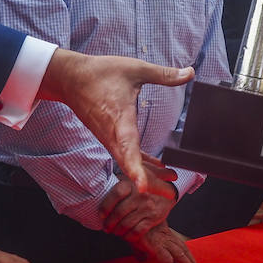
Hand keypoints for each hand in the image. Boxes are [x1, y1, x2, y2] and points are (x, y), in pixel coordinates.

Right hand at [38, 49, 191, 199]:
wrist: (70, 78)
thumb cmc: (100, 73)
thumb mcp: (135, 68)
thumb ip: (164, 74)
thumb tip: (191, 73)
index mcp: (120, 117)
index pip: (128, 148)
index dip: (137, 168)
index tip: (143, 187)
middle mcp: (112, 134)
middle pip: (130, 165)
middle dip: (149, 182)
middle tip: (170, 194)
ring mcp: (108, 137)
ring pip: (128, 163)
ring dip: (147, 174)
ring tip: (170, 182)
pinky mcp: (108, 137)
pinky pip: (125, 155)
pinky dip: (139, 163)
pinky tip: (156, 166)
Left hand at [100, 176, 175, 240]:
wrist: (166, 194)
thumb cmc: (141, 188)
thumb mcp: (130, 179)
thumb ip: (117, 182)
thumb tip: (96, 189)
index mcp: (132, 183)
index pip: (116, 194)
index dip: (105, 206)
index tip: (101, 215)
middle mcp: (140, 194)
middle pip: (119, 212)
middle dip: (109, 223)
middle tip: (106, 227)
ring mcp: (148, 206)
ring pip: (126, 224)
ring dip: (117, 231)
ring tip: (114, 232)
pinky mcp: (153, 217)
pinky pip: (137, 231)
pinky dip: (128, 236)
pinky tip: (125, 235)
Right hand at [132, 223, 197, 262]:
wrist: (127, 219)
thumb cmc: (132, 227)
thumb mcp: (140, 239)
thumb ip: (143, 250)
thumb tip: (142, 259)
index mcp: (165, 233)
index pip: (180, 246)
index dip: (186, 257)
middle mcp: (167, 237)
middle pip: (184, 250)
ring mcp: (162, 241)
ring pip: (180, 255)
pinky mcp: (156, 246)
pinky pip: (167, 261)